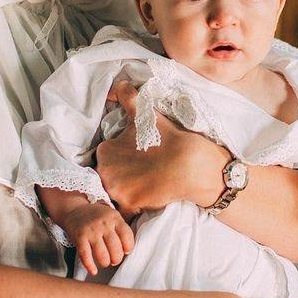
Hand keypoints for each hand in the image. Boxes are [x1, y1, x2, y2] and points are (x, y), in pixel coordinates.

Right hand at [57, 202, 134, 275]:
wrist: (74, 210)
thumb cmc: (97, 217)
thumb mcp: (112, 216)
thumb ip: (120, 229)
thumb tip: (128, 251)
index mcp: (115, 218)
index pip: (127, 236)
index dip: (128, 247)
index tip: (125, 251)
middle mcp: (104, 224)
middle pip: (116, 249)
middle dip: (116, 259)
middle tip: (114, 260)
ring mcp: (91, 231)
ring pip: (102, 255)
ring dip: (105, 263)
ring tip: (105, 262)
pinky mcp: (79, 238)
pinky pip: (86, 256)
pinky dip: (90, 266)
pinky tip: (93, 271)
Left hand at [95, 80, 229, 218]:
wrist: (192, 164)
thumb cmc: (169, 137)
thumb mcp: (146, 113)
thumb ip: (128, 97)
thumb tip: (118, 83)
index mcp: (105, 150)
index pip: (106, 160)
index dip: (121, 161)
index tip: (136, 160)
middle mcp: (105, 171)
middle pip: (107, 179)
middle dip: (120, 178)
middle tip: (142, 174)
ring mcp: (117, 190)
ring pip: (115, 195)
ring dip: (125, 194)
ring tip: (144, 188)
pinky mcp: (130, 205)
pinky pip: (123, 213)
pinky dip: (130, 211)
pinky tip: (143, 204)